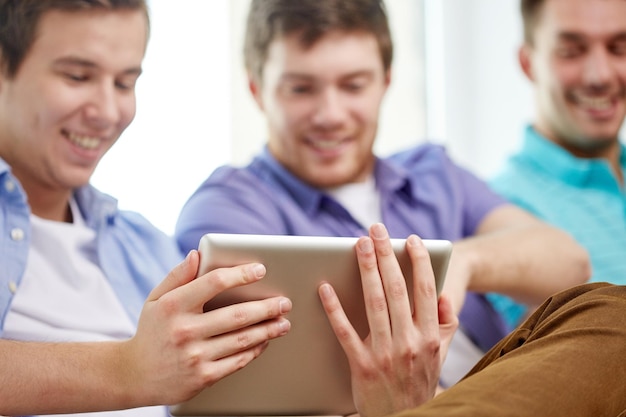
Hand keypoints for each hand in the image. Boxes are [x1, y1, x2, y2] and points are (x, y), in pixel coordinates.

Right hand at [120, 250, 291, 405]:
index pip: (213, 283)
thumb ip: (177, 276)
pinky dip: (255, 350)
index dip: (240, 274)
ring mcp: (194, 355)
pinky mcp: (202, 377)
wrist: (135, 375)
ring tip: (283, 322)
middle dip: (266, 307)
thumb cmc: (152, 331)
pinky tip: (266, 341)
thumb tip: (197, 254)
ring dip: (268, 330)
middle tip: (284, 302)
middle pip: (236, 315)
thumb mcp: (155, 299)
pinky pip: (237, 361)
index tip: (260, 270)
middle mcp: (184, 330)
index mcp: (173, 306)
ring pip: (242, 340)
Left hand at [318, 223, 457, 416]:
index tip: (411, 239)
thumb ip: (446, 325)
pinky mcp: (361, 367)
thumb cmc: (419, 383)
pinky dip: (335, 309)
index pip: (426, 290)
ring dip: (366, 270)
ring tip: (359, 244)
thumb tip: (443, 296)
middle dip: (386, 255)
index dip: (419, 261)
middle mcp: (409, 342)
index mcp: (430, 337)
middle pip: (396, 289)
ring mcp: (384, 354)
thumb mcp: (441, 356)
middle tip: (376, 230)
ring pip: (373, 302)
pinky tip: (326, 288)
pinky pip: (345, 332)